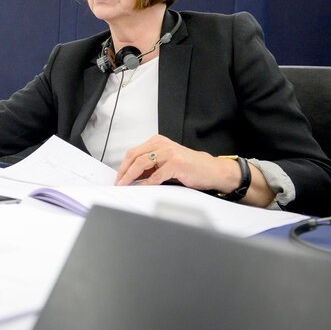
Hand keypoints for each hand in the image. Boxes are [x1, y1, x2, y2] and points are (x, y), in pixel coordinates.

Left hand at [115, 135, 238, 191]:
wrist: (211, 170)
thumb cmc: (189, 167)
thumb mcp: (166, 162)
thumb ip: (150, 165)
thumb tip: (131, 175)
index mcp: (158, 141)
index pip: (133, 152)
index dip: (123, 165)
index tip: (118, 177)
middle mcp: (162, 144)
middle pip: (134, 156)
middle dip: (124, 171)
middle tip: (119, 182)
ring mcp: (169, 153)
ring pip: (142, 164)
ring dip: (131, 176)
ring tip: (125, 185)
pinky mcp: (176, 163)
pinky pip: (156, 175)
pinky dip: (146, 183)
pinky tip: (140, 188)